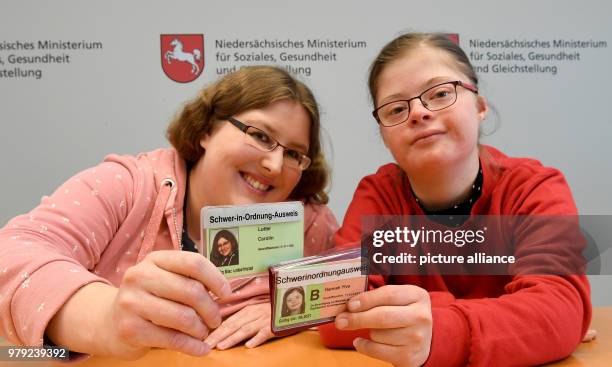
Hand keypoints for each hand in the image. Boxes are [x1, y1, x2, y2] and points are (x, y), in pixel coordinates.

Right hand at [106, 251, 230, 357]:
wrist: (108, 322)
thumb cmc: (149, 298)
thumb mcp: (165, 279)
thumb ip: (190, 279)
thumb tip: (224, 291)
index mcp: (155, 259)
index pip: (193, 263)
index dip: (216, 278)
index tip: (226, 293)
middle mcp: (140, 276)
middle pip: (192, 291)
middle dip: (211, 309)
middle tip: (215, 320)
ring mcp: (132, 302)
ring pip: (184, 317)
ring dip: (201, 329)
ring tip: (203, 332)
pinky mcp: (130, 329)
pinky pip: (173, 339)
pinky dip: (193, 346)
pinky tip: (201, 349)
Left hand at [204, 303, 274, 349]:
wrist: (292, 305)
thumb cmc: (272, 310)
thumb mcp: (255, 311)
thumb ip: (241, 318)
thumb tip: (222, 329)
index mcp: (247, 310)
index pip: (227, 321)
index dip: (215, 331)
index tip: (203, 340)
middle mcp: (253, 314)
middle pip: (233, 325)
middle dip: (218, 336)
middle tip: (207, 345)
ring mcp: (263, 320)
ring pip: (245, 329)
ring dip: (232, 338)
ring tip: (222, 346)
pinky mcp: (274, 327)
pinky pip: (265, 333)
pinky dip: (257, 338)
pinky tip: (249, 346)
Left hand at [335, 285, 431, 366]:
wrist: (424, 343)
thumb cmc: (403, 315)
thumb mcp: (398, 300)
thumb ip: (376, 298)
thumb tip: (347, 306)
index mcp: (417, 296)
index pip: (388, 294)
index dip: (366, 299)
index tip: (350, 304)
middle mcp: (420, 316)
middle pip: (382, 316)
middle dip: (358, 318)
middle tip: (340, 320)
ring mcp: (416, 338)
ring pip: (378, 334)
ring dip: (367, 332)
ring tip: (371, 330)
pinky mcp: (408, 356)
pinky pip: (376, 351)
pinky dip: (363, 346)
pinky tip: (361, 342)